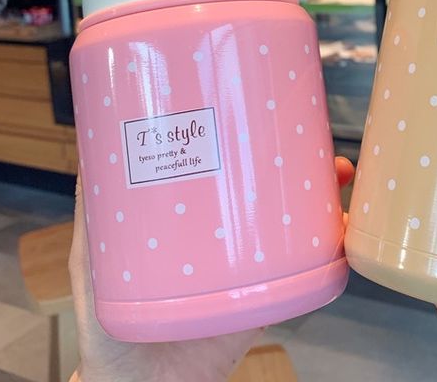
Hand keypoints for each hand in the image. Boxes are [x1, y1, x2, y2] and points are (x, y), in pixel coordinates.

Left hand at [69, 156, 354, 381]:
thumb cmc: (109, 325)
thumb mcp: (94, 260)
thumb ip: (92, 212)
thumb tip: (92, 146)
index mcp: (198, 220)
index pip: (233, 172)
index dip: (256, 142)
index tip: (267, 111)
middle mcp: (230, 237)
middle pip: (273, 191)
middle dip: (302, 162)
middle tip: (316, 142)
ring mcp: (251, 267)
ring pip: (297, 223)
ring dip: (324, 195)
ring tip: (338, 172)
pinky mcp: (266, 300)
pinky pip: (307, 269)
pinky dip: (333, 245)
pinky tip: (345, 225)